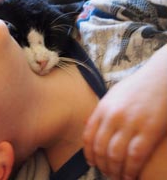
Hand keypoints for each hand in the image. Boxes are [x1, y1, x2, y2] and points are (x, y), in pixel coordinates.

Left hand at [83, 46, 166, 179]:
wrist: (160, 77)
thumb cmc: (136, 88)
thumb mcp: (112, 95)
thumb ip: (100, 111)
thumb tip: (87, 124)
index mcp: (103, 108)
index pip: (88, 136)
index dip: (88, 154)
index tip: (92, 163)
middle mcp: (113, 116)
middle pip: (100, 148)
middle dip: (101, 165)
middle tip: (106, 173)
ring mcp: (131, 123)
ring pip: (115, 155)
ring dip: (114, 170)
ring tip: (117, 177)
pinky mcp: (149, 129)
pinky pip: (135, 156)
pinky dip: (130, 169)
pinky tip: (130, 176)